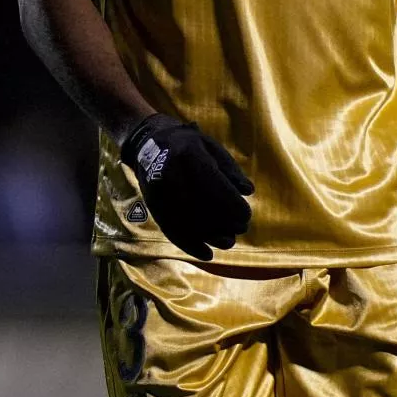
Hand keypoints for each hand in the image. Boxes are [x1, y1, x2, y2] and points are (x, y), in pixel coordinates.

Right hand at [120, 113, 253, 259]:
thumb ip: (230, 170)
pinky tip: (207, 254)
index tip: (245, 215)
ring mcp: (160, 192)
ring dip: (212, 238)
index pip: (218, 190)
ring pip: (190, 225)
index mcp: (190, 156)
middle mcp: (172, 175)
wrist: (148, 142)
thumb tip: (247, 191)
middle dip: (227, 224)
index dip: (236, 208)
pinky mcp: (154, 206)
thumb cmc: (188, 144)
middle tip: (240, 228)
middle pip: (205, 210)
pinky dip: (191, 246)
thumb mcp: (212, 148)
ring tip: (228, 241)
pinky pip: (172, 231)